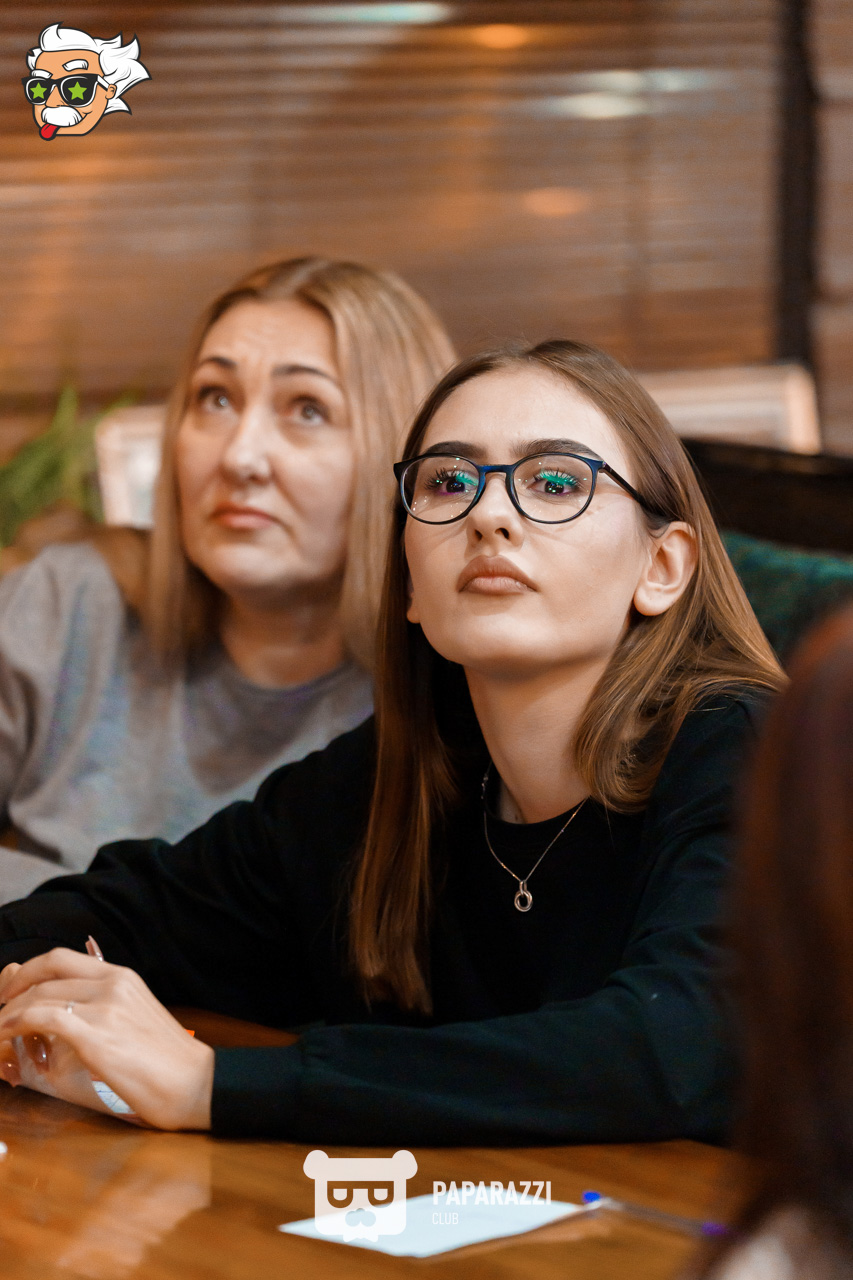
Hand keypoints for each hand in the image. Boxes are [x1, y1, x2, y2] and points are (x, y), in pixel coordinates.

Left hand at [0, 949, 213, 1129]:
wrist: (197, 1082)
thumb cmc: (169, 1062)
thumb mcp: (136, 1019)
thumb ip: (104, 1010)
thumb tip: (67, 1017)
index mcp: (123, 976)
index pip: (60, 958)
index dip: (26, 971)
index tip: (10, 990)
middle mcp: (113, 983)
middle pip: (44, 972)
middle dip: (10, 990)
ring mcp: (105, 1006)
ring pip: (37, 996)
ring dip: (5, 1014)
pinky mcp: (97, 1035)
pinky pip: (41, 1019)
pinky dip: (12, 1026)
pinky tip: (2, 1039)